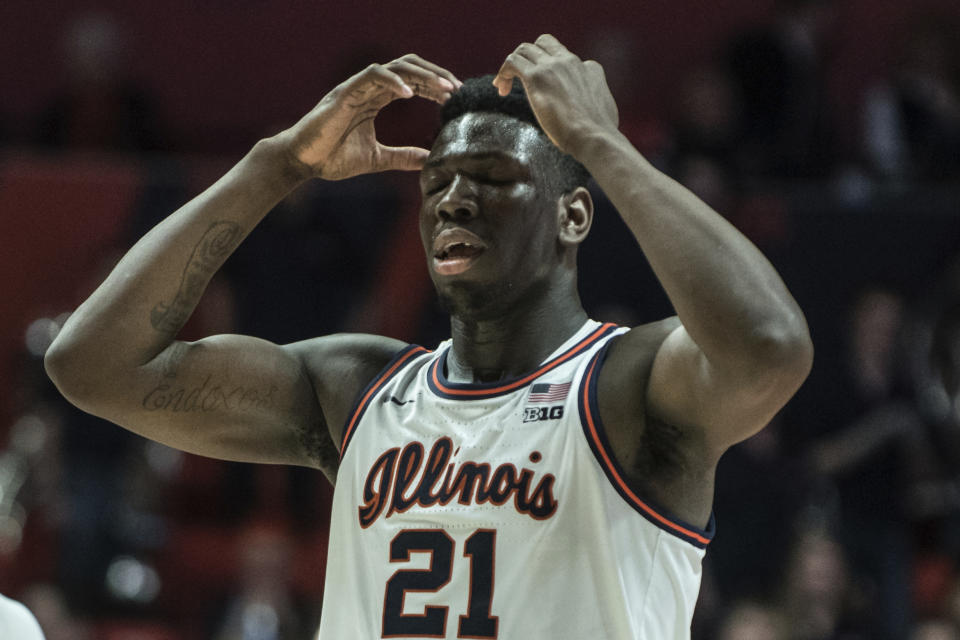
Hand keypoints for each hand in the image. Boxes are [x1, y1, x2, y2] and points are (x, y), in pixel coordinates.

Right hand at [282, 55, 460, 179]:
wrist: (303, 162)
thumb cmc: (332, 158)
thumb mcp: (377, 159)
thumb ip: (402, 157)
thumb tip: (429, 160)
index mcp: (374, 99)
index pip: (411, 82)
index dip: (433, 86)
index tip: (454, 97)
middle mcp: (367, 89)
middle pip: (407, 68)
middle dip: (434, 75)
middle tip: (456, 89)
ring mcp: (356, 88)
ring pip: (394, 67)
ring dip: (422, 74)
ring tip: (443, 88)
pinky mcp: (344, 93)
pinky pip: (372, 76)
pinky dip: (392, 81)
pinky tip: (410, 93)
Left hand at [492, 34, 618, 158]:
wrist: (594, 137)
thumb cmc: (599, 135)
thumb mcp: (603, 112)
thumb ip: (594, 104)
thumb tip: (592, 115)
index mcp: (590, 69)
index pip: (567, 60)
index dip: (552, 73)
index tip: (546, 92)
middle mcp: (571, 62)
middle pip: (544, 43)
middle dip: (530, 57)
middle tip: (521, 79)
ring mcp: (553, 66)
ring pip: (525, 50)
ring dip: (512, 66)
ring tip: (504, 86)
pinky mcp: (537, 76)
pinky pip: (512, 62)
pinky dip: (504, 72)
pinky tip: (501, 89)